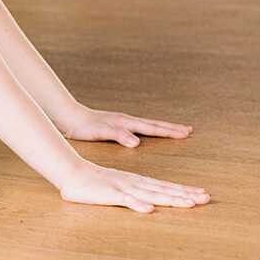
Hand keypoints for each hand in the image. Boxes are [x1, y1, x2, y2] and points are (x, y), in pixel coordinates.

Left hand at [56, 103, 192, 146]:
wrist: (70, 117)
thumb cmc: (84, 127)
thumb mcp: (102, 132)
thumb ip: (119, 135)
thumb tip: (137, 142)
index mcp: (127, 123)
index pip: (153, 128)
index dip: (170, 132)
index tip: (186, 133)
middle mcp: (127, 120)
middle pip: (154, 124)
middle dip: (171, 128)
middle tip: (189, 130)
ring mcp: (123, 122)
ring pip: (148, 125)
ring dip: (162, 128)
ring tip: (174, 130)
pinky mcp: (117, 125)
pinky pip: (139, 128)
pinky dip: (150, 130)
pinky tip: (148, 133)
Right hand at [59, 160, 209, 212]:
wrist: (71, 172)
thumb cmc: (95, 184)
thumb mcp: (119, 189)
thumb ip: (134, 196)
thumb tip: (150, 205)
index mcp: (138, 183)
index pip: (165, 187)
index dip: (184, 191)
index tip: (203, 195)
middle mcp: (135, 184)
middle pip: (164, 190)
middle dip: (186, 195)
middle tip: (206, 199)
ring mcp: (124, 188)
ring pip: (152, 194)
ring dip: (171, 198)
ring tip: (189, 203)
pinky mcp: (111, 193)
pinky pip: (126, 200)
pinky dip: (138, 204)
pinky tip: (150, 210)